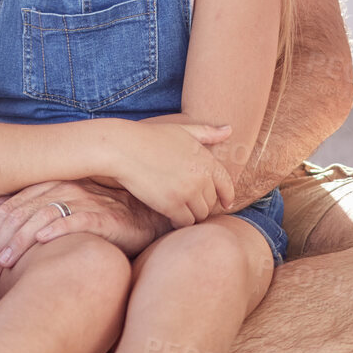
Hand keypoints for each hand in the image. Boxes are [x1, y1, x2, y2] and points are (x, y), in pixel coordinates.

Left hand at [0, 179, 169, 275]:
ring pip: (42, 217)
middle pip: (21, 213)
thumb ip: (31, 206)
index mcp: (51, 187)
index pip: (11, 206)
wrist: (144, 218)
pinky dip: (57, 230)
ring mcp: (86, 202)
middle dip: (0, 241)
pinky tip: (42, 242)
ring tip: (6, 263)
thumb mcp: (62, 208)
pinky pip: (77, 220)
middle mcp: (65, 190)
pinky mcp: (105, 217)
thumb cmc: (98, 216)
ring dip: (20, 241)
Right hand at [107, 122, 235, 227]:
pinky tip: (171, 217)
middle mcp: (201, 177)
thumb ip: (206, 132)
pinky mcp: (171, 205)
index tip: (225, 202)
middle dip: (202, 204)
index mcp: (206, 159)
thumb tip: (229, 129)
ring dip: (191, 215)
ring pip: (199, 215)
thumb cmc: (149, 137)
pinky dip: (179, 222)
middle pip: (211, 202)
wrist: (123, 149)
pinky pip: (185, 222)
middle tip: (190, 205)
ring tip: (180, 211)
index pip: (226, 184)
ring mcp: (187, 192)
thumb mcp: (181, 130)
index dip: (227, 195)